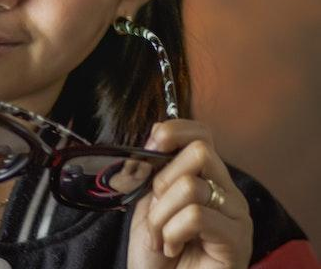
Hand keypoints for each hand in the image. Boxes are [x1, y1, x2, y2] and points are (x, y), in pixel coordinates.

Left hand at [127, 120, 252, 268]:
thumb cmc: (157, 253)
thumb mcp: (148, 203)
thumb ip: (153, 171)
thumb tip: (155, 135)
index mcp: (208, 180)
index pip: (203, 134)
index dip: (175, 130)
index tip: (152, 144)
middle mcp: (228, 194)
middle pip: (200, 151)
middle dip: (162, 180)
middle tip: (156, 210)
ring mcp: (236, 217)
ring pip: (190, 186)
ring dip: (160, 215)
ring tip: (160, 237)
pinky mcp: (236, 241)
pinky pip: (196, 216)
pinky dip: (171, 232)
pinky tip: (172, 248)